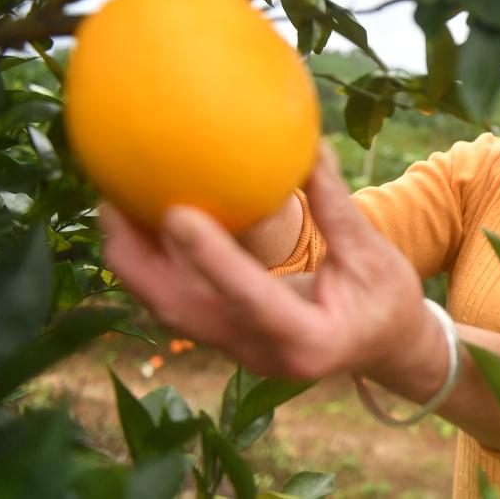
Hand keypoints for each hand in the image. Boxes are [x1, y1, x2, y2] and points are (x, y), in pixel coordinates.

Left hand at [100, 142, 444, 381]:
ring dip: (138, 264)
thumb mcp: (373, 255)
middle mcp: (263, 353)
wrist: (386, 347)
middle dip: (142, 264)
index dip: (211, 258)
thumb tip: (311, 146)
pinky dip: (156, 265)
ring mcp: (240, 350)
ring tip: (113, 207)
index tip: (177, 211)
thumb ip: (338, 208)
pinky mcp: (229, 337)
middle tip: (112, 203)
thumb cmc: (387, 299)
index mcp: (308, 339)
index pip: (249, 299)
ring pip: (172, 311)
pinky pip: (181, 302)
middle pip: (185, 314)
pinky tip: (143, 223)